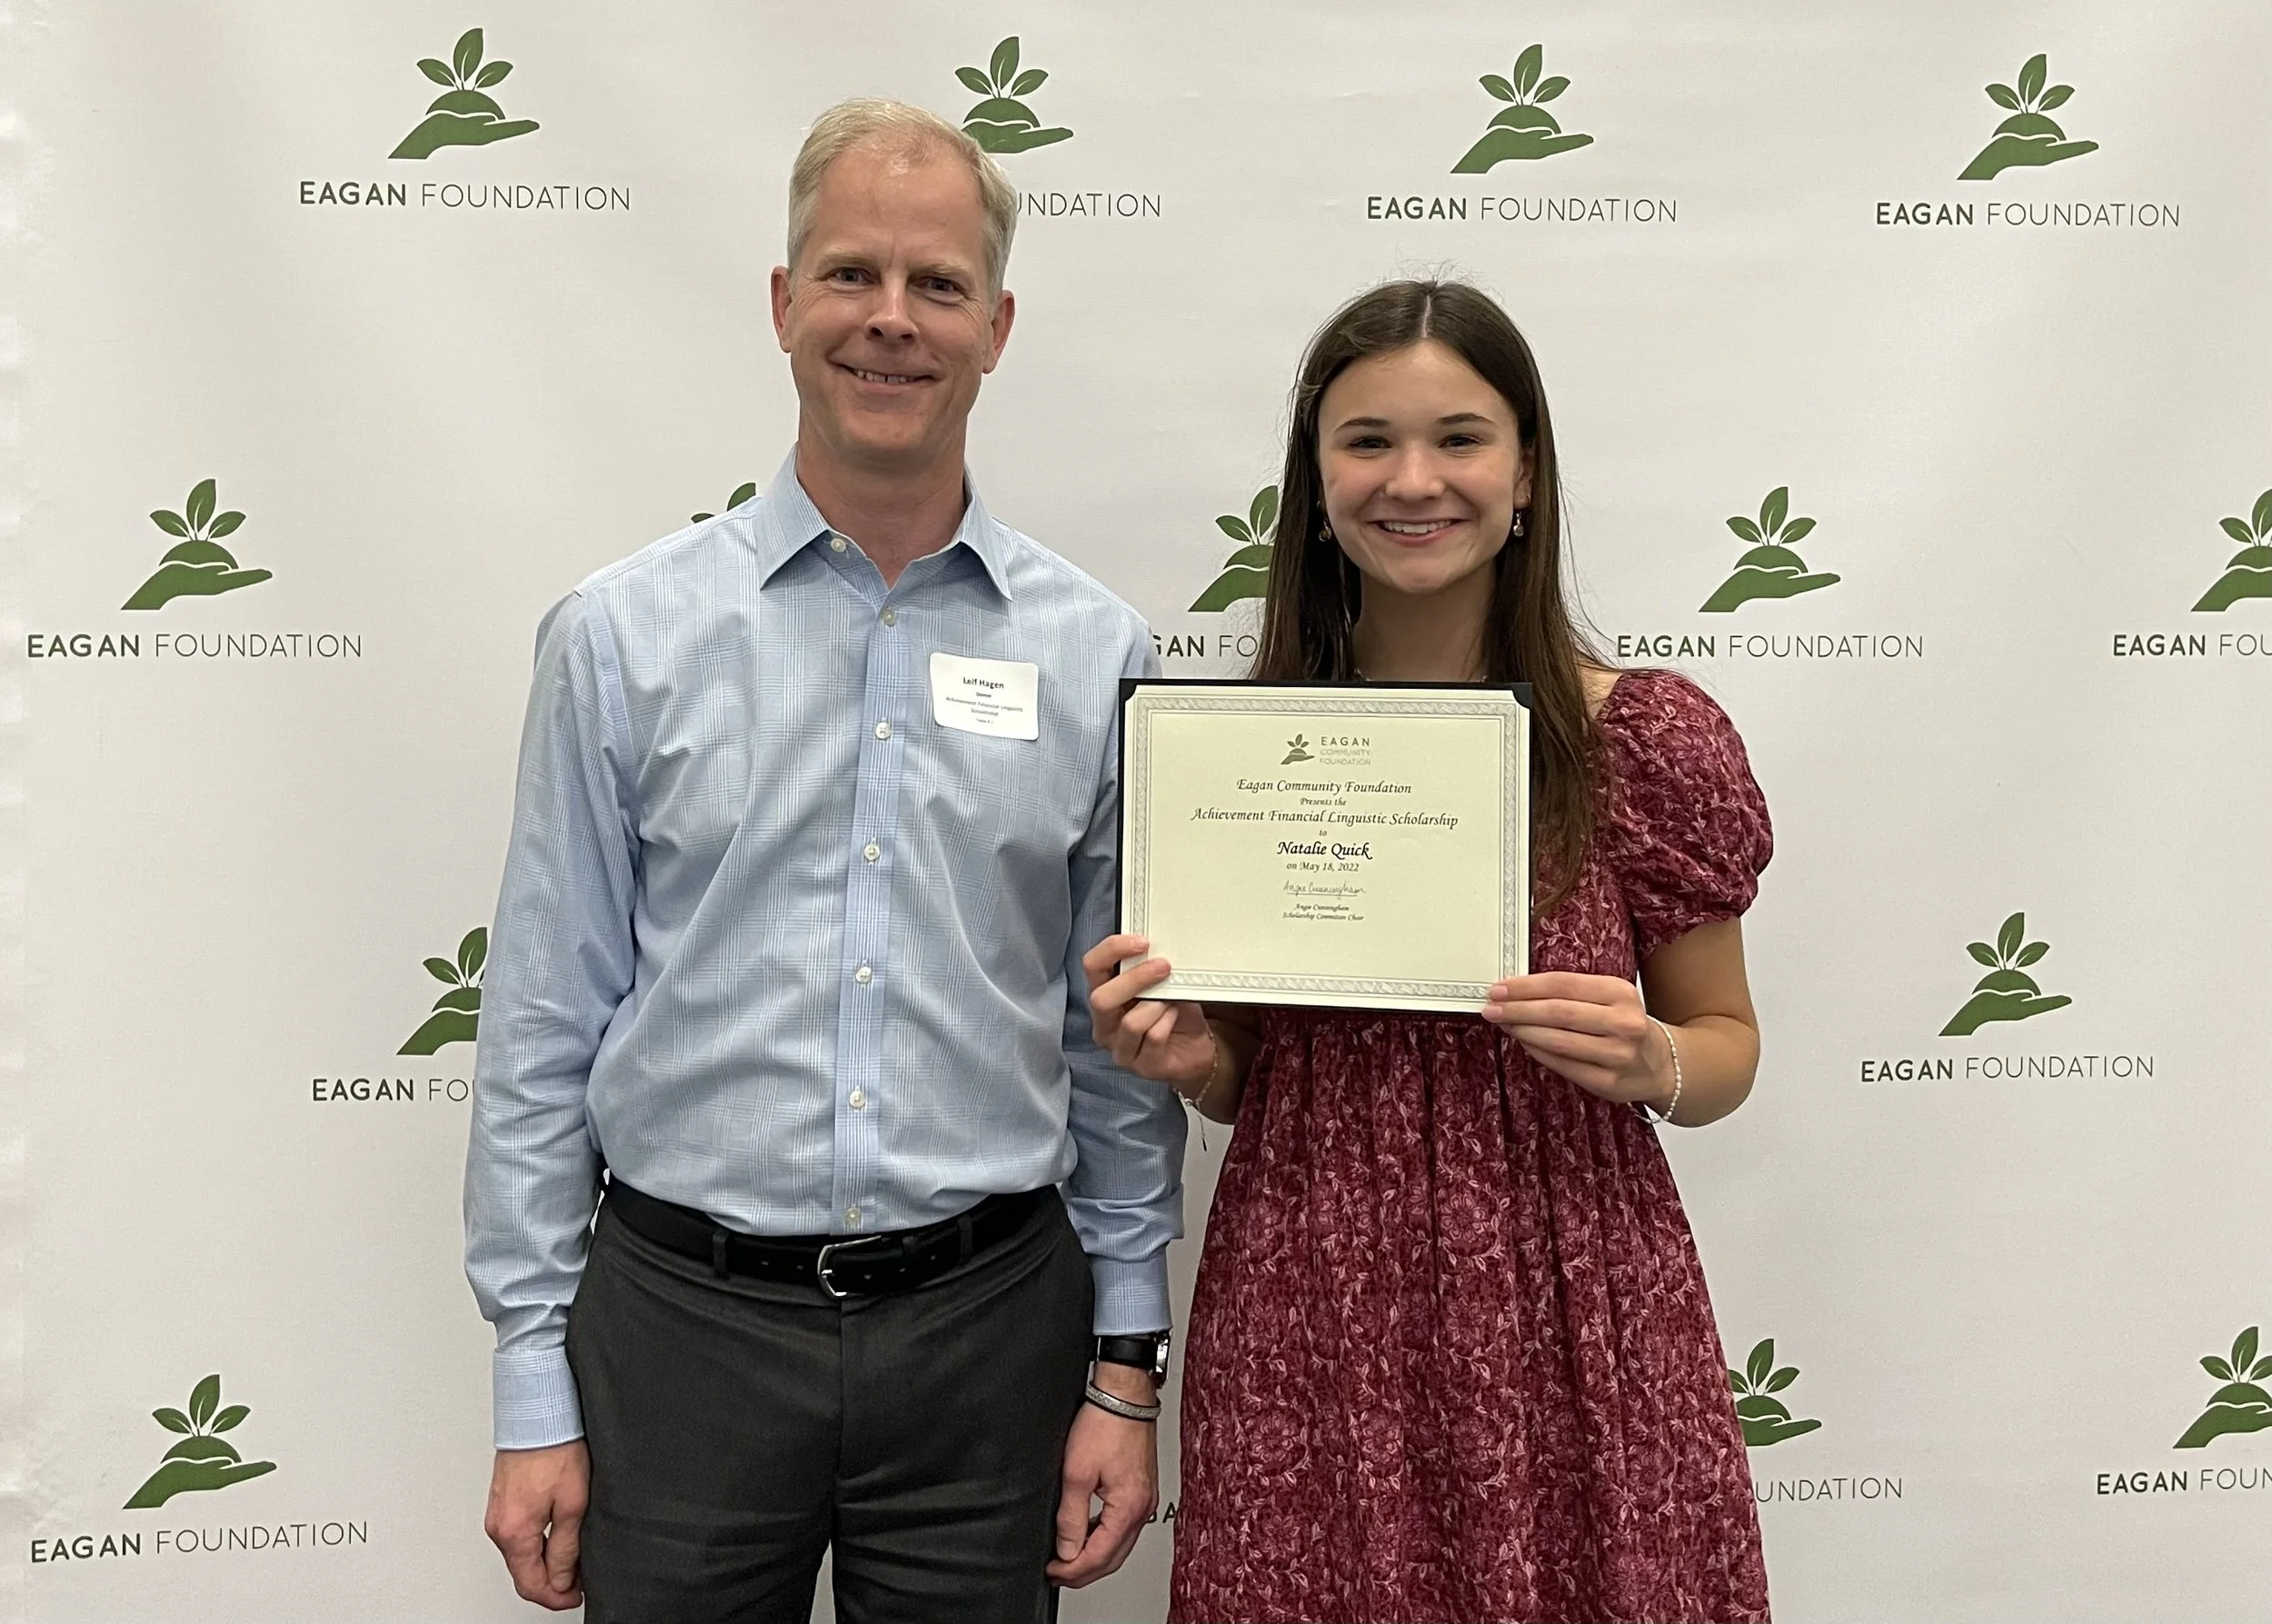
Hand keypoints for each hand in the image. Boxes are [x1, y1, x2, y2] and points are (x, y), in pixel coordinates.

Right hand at [484, 1441, 588, 1610]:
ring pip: (520, 1555)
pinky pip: (518, 1536)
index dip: (556, 1597)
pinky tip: (557, 1538)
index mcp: (514, 1533)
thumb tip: (563, 1580)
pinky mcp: (502, 1502)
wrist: (538, 1415)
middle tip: (579, 1581)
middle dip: (551, 1583)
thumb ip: (566, 1548)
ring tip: (573, 1559)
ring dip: (544, 1563)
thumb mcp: (573, 1505)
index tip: (575, 1597)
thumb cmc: (555, 1450)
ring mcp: (498, 1515)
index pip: (530, 1585)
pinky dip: (536, 1545)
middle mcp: (499, 1527)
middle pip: (523, 1573)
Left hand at [1046, 1364, 1158, 1587]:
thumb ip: (1071, 1517)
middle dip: (1084, 1571)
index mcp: (1129, 1508)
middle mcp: (1143, 1507)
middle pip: (1114, 1558)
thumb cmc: (1105, 1423)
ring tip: (1067, 1559)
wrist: (1124, 1394)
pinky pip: (1124, 1527)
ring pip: (1120, 1545)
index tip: (1052, 1572)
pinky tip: (1087, 1535)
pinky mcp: (1142, 1489)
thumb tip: (1067, 1550)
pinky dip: (1104, 1537)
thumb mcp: (1076, 1473)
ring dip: (1095, 1556)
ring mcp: (1145, 1499)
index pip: (1100, 1556)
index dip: (1072, 1570)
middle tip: (1057, 1574)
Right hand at [1081, 934, 1214, 1091]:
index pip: (1092, 967)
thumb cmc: (1173, 1012)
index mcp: (1104, 995)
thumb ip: (1152, 968)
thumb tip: (1159, 949)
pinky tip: (1175, 1016)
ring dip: (1156, 1005)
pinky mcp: (1143, 1066)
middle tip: (1163, 967)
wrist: (1195, 1048)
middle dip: (1135, 979)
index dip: (1112, 950)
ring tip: (1172, 999)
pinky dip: (1168, 1022)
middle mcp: (1104, 1024)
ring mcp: (1121, 1048)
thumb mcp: (1161, 984)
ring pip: (1130, 1023)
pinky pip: (1153, 1038)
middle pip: (1101, 999)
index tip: (1142, 942)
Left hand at [1481, 971, 1672, 1108]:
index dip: (1525, 986)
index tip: (1499, 988)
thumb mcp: (1609, 998)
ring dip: (1523, 1032)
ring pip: (1557, 1040)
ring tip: (1504, 1025)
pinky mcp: (1608, 1082)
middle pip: (1557, 1012)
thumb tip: (1517, 991)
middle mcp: (1623, 1023)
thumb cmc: (1624, 1023)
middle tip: (1491, 1008)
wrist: (1660, 1064)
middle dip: (1517, 1009)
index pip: (1562, 984)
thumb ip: (1571, 992)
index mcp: (1620, 993)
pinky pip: (1562, 1065)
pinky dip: (1538, 1052)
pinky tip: (1525, 1043)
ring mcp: (1617, 1055)